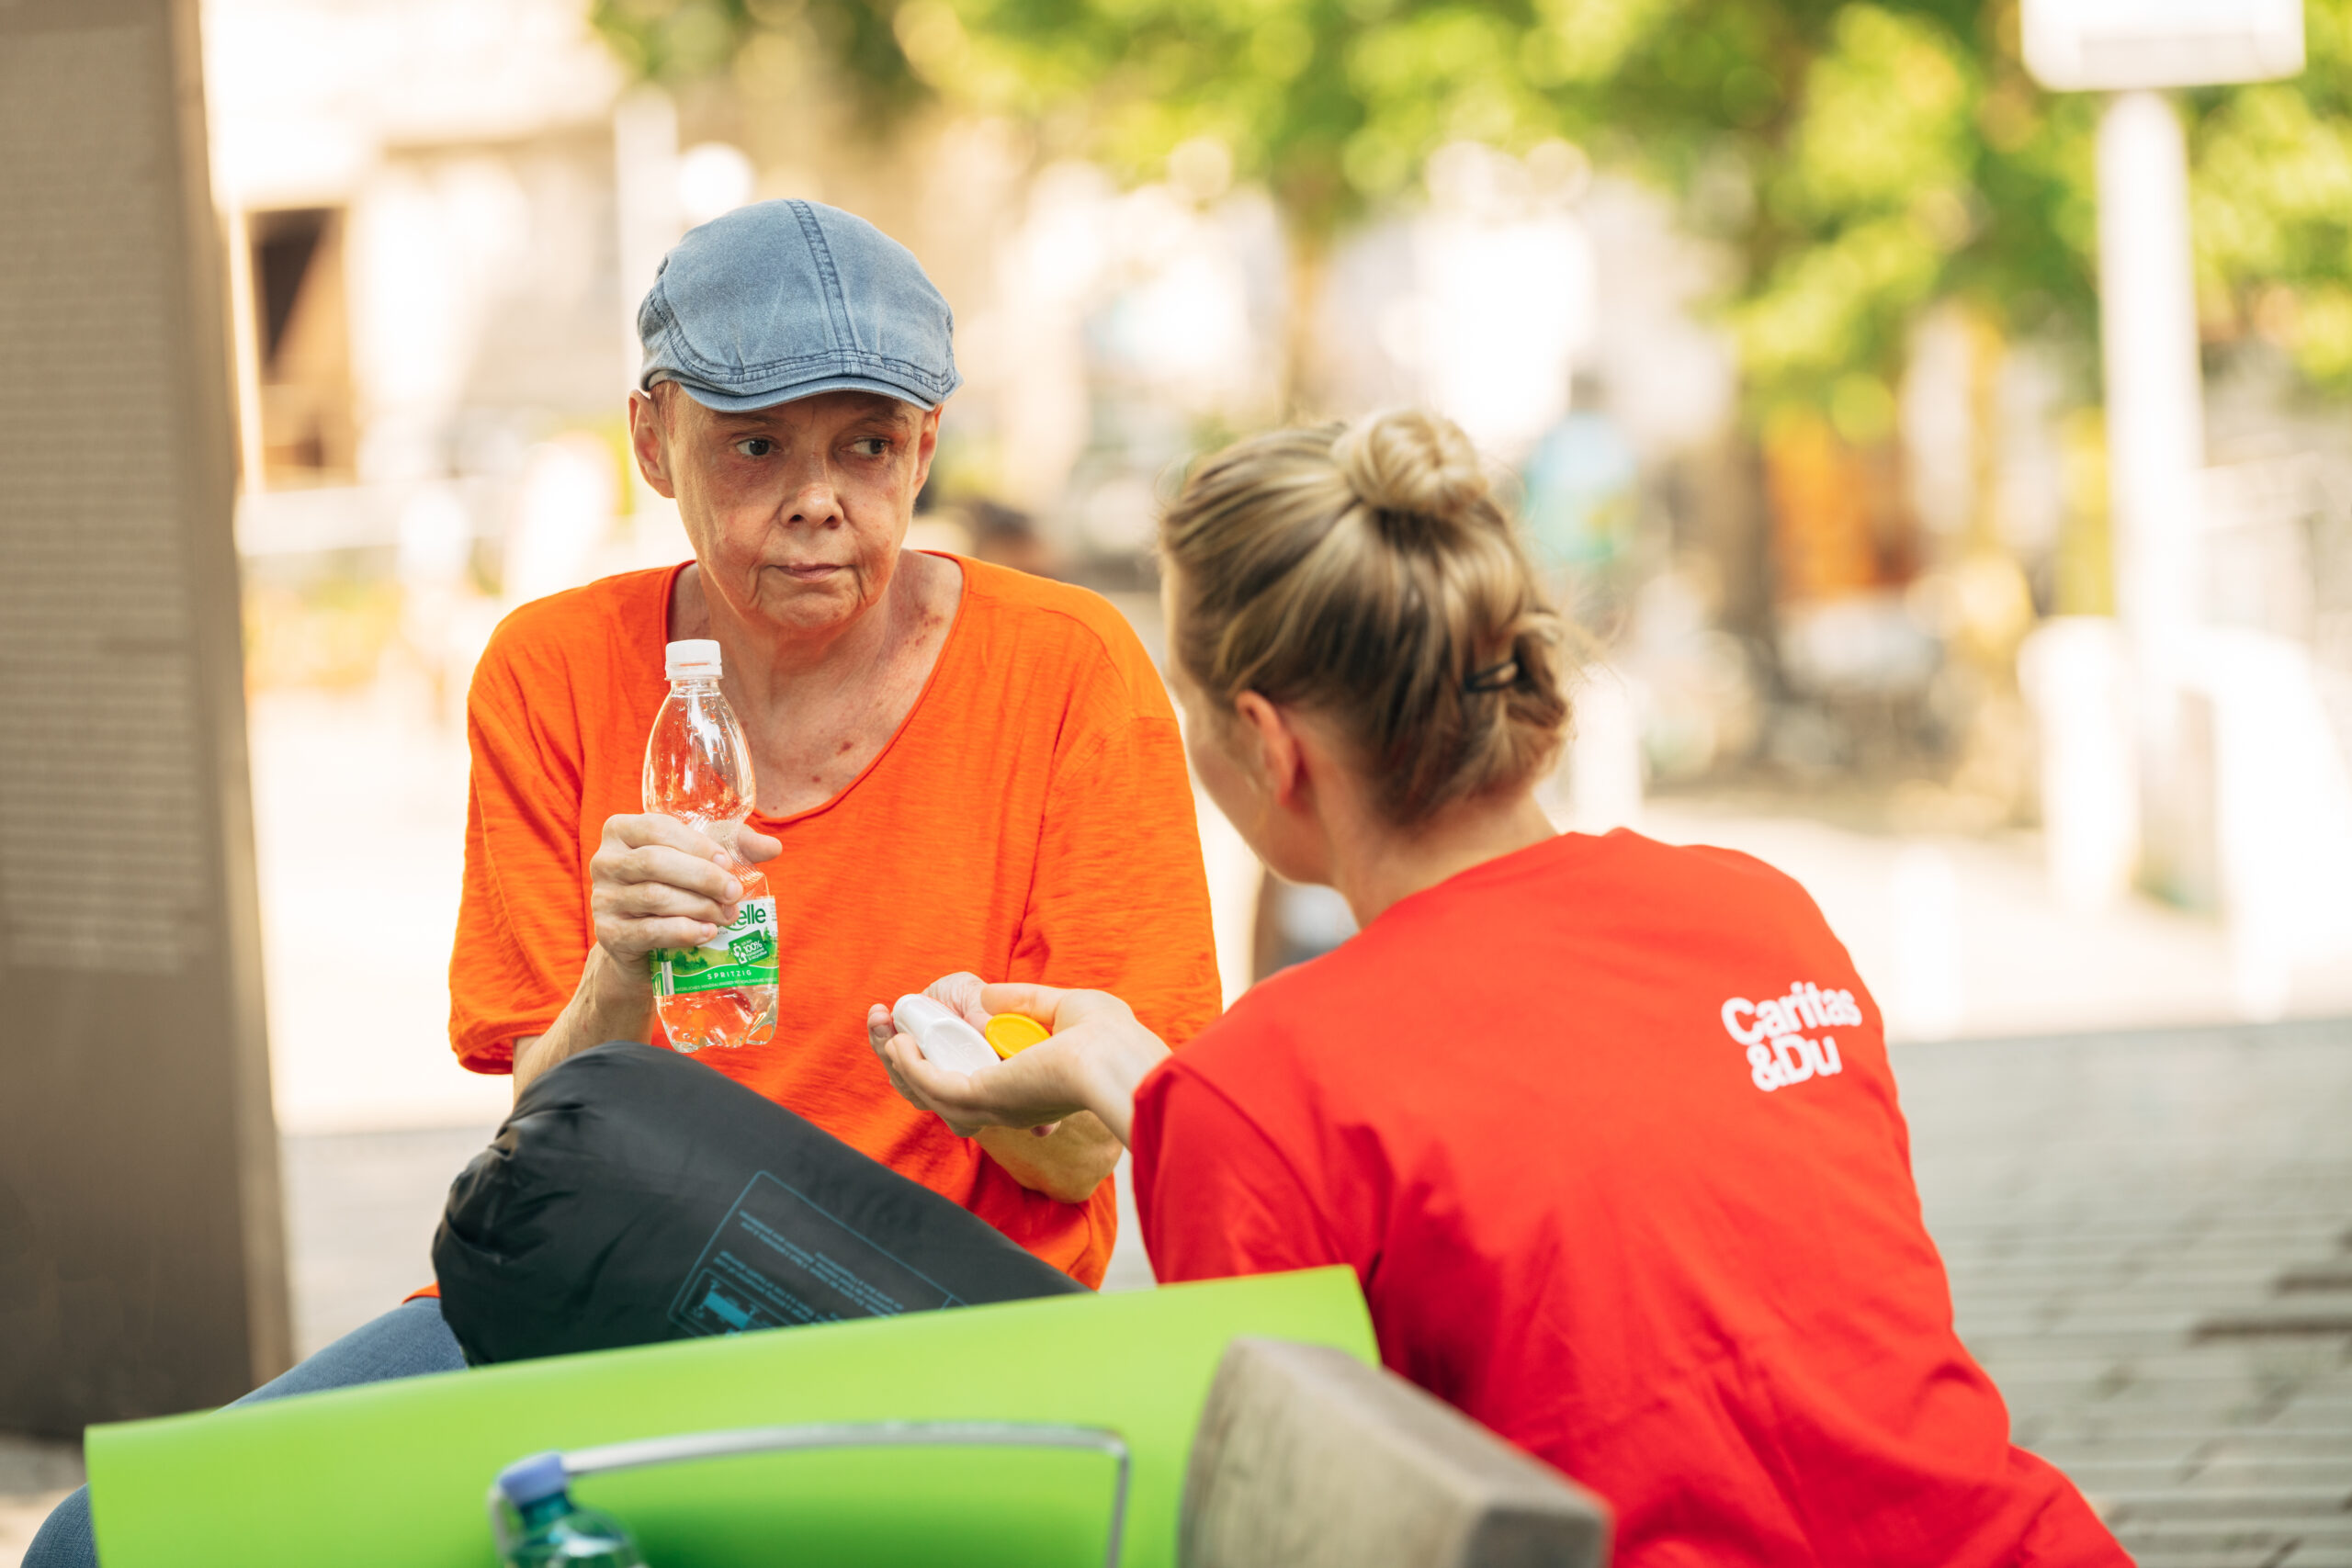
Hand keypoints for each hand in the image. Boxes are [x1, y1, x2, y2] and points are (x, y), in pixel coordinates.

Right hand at [589, 814, 783, 980]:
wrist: (640, 942)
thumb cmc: (672, 886)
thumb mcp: (699, 859)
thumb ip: (734, 847)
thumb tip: (774, 847)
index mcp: (621, 830)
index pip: (658, 828)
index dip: (697, 846)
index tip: (728, 864)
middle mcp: (604, 861)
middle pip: (656, 862)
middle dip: (703, 878)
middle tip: (735, 894)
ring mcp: (602, 899)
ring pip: (655, 897)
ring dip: (699, 906)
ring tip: (727, 915)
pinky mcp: (608, 934)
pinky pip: (648, 931)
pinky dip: (683, 931)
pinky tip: (707, 933)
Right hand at [870, 981, 1166, 1146]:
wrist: (1115, 1057)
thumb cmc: (1108, 1039)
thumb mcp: (1062, 1009)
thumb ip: (1023, 1004)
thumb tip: (987, 1000)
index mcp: (1026, 1094)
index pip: (971, 1089)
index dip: (938, 1066)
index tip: (916, 1037)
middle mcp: (1005, 1107)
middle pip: (937, 1094)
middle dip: (904, 1063)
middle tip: (888, 1028)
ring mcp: (990, 1107)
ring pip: (924, 1091)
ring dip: (896, 1057)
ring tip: (883, 1025)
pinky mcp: (978, 1099)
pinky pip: (928, 1086)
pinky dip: (906, 1064)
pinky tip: (897, 1040)